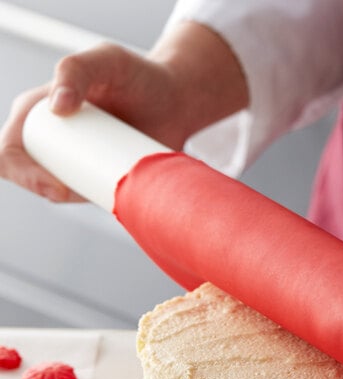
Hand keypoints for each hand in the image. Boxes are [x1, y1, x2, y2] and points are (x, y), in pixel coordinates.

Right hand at [0, 22, 247, 202]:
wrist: (175, 102)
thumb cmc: (140, 76)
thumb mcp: (108, 60)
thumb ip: (77, 69)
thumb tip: (57, 107)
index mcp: (37, 111)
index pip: (11, 149)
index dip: (22, 173)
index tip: (56, 187)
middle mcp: (50, 139)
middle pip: (29, 176)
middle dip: (45, 191)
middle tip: (75, 194)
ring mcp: (74, 161)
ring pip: (59, 193)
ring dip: (75, 201)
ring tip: (106, 189)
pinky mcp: (98, 176)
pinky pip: (89, 198)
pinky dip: (97, 204)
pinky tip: (113, 202)